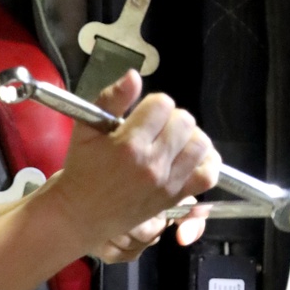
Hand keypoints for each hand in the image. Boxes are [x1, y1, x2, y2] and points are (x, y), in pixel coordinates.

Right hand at [49, 71, 218, 257]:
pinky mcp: (175, 198)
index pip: (162, 104)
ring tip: (173, 142)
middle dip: (171, 119)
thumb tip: (134, 75)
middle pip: (185, 121)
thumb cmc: (83, 169)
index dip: (154, 105)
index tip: (143, 116)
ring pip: (200, 144)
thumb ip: (111, 99)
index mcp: (129, 144)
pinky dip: (206, 163)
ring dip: (189, 138)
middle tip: (157, 129)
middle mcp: (151, 163)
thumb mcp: (86, 130)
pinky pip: (208, 175)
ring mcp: (167, 182)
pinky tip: (191, 158)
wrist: (82, 214)